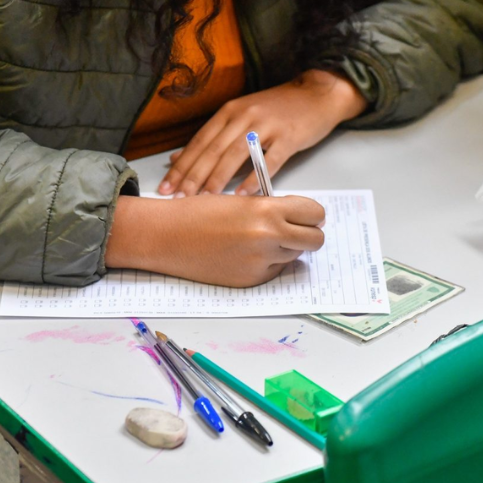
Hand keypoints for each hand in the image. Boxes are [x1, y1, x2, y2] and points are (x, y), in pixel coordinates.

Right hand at [105, 194, 325, 286]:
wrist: (167, 237)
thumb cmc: (198, 213)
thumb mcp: (242, 202)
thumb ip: (272, 209)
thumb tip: (299, 218)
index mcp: (267, 211)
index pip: (314, 214)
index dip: (311, 214)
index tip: (305, 215)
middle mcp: (268, 238)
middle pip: (315, 240)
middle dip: (308, 234)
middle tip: (294, 230)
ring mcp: (260, 262)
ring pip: (295, 256)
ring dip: (286, 249)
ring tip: (260, 240)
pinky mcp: (251, 281)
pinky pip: (274, 271)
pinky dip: (267, 263)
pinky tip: (244, 254)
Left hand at [158, 69, 366, 196]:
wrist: (316, 94)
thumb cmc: (277, 109)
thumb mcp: (240, 116)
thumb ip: (211, 136)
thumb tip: (178, 156)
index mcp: (229, 111)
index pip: (199, 142)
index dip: (182, 166)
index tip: (166, 187)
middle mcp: (244, 116)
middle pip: (213, 150)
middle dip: (193, 176)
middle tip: (179, 198)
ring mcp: (267, 125)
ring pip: (236, 154)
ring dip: (218, 178)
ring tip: (204, 198)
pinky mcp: (289, 136)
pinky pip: (268, 161)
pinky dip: (254, 178)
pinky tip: (242, 194)